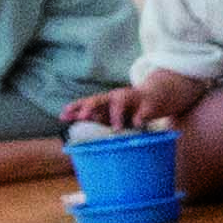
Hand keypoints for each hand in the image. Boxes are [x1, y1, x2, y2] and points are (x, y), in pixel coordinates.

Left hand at [67, 72, 212, 133]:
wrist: (159, 94)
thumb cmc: (132, 108)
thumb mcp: (114, 114)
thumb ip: (99, 118)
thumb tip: (78, 125)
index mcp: (107, 101)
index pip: (88, 102)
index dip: (75, 108)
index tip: (63, 116)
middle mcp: (117, 97)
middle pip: (100, 99)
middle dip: (90, 107)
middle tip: (82, 118)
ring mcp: (133, 99)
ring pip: (121, 101)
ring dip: (116, 114)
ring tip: (116, 128)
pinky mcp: (149, 104)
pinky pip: (143, 111)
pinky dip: (140, 117)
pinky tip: (137, 124)